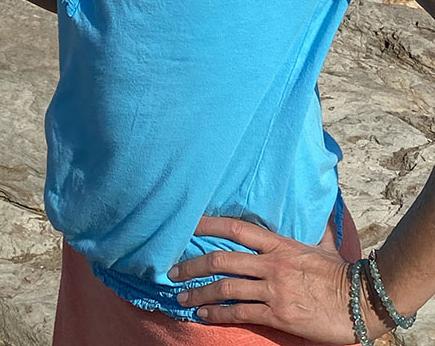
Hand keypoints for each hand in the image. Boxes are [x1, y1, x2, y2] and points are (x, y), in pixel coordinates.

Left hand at [168, 217, 392, 341]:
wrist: (361, 300)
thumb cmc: (339, 272)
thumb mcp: (319, 245)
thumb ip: (304, 232)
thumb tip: (312, 216)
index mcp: (279, 243)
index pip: (237, 227)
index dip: (209, 224)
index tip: (187, 225)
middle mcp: (271, 263)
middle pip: (221, 258)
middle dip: (192, 265)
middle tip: (172, 271)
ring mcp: (273, 288)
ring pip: (225, 287)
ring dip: (198, 293)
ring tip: (181, 297)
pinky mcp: (278, 314)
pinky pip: (239, 313)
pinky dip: (217, 314)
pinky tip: (203, 316)